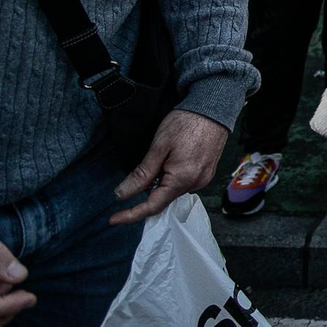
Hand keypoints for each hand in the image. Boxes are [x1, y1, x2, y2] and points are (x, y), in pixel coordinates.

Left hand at [110, 110, 229, 224]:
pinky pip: (184, 183)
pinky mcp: (207, 172)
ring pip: (173, 190)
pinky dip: (171, 179)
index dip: (131, 214)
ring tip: (158, 160)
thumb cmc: (186, 123)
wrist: (213, 108)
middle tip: (135, 176)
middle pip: (163, 198)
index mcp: (183, 179)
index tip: (113, 219)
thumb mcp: (158, 147)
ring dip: (160, 184)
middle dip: (146, 193)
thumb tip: (122, 194)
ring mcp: (204, 179)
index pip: (153, 206)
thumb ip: (141, 174)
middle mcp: (196, 184)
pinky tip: (169, 162)